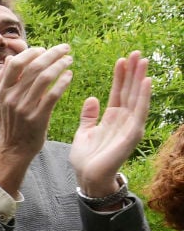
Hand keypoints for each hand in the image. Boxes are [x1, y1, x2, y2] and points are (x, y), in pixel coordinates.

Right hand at [0, 44, 73, 195]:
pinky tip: (69, 76)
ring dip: (60, 65)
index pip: (16, 64)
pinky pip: (53, 95)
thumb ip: (3, 80)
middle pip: (33, 67)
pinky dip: (62, 82)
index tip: (44, 49)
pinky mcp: (38, 118)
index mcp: (1, 92)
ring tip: (69, 60)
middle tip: (64, 48)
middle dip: (51, 54)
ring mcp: (24, 108)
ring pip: (44, 78)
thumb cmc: (11, 123)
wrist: (14, 149)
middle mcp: (11, 98)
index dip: (31, 52)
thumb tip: (10, 58)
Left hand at [70, 51, 150, 195]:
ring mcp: (130, 126)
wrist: (88, 178)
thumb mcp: (85, 132)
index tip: (121, 60)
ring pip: (137, 98)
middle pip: (130, 92)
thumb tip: (91, 98)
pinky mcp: (132, 135)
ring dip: (140, 79)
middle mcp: (124, 120)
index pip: (118, 92)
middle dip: (132, 72)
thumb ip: (89, 116)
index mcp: (112, 118)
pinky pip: (139, 112)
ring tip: (142, 61)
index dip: (120, 76)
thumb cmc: (87, 157)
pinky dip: (143, 97)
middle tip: (136, 52)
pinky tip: (145, 82)